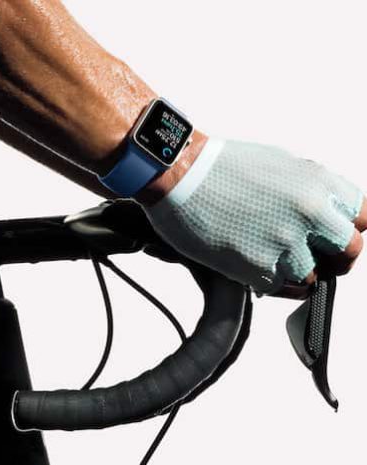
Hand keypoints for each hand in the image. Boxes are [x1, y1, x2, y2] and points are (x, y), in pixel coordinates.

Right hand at [140, 137, 364, 296]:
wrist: (178, 174)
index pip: (361, 219)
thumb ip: (309, 187)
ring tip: (265, 254)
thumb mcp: (279, 161)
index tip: (332, 237)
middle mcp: (309, 213)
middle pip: (348, 252)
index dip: (345, 230)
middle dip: (331, 258)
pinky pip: (277, 288)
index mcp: (317, 184)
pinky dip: (266, 280)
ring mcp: (285, 242)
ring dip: (292, 271)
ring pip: (311, 276)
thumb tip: (323, 210)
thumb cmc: (218, 165)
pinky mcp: (257, 267)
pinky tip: (249, 261)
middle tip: (309, 256)